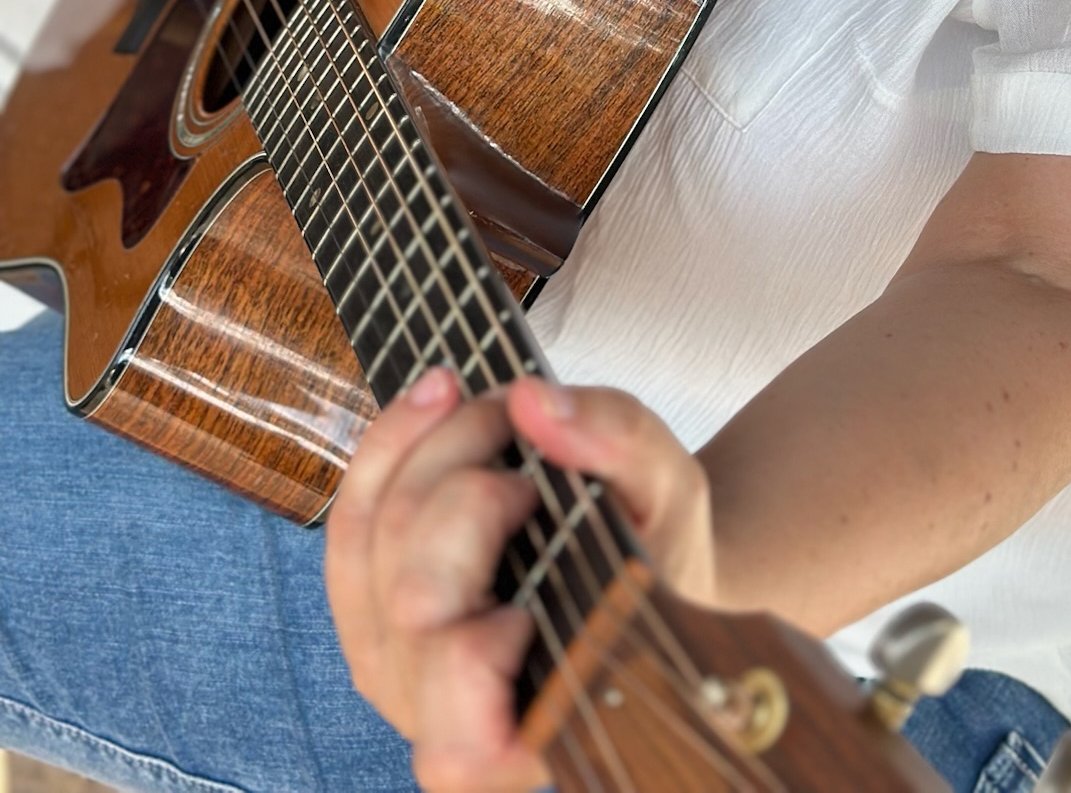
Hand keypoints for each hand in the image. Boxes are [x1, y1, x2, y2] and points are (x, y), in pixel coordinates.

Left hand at [325, 368, 714, 791]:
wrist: (641, 559)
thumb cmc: (660, 547)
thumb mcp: (668, 486)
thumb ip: (615, 442)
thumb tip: (531, 405)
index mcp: (531, 727)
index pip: (461, 709)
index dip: (479, 626)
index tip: (538, 538)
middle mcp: (441, 718)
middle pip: (413, 591)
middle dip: (470, 480)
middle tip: (530, 440)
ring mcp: (392, 669)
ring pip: (369, 547)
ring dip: (425, 449)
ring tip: (490, 403)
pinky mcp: (366, 615)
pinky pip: (346, 529)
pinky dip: (388, 450)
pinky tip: (435, 400)